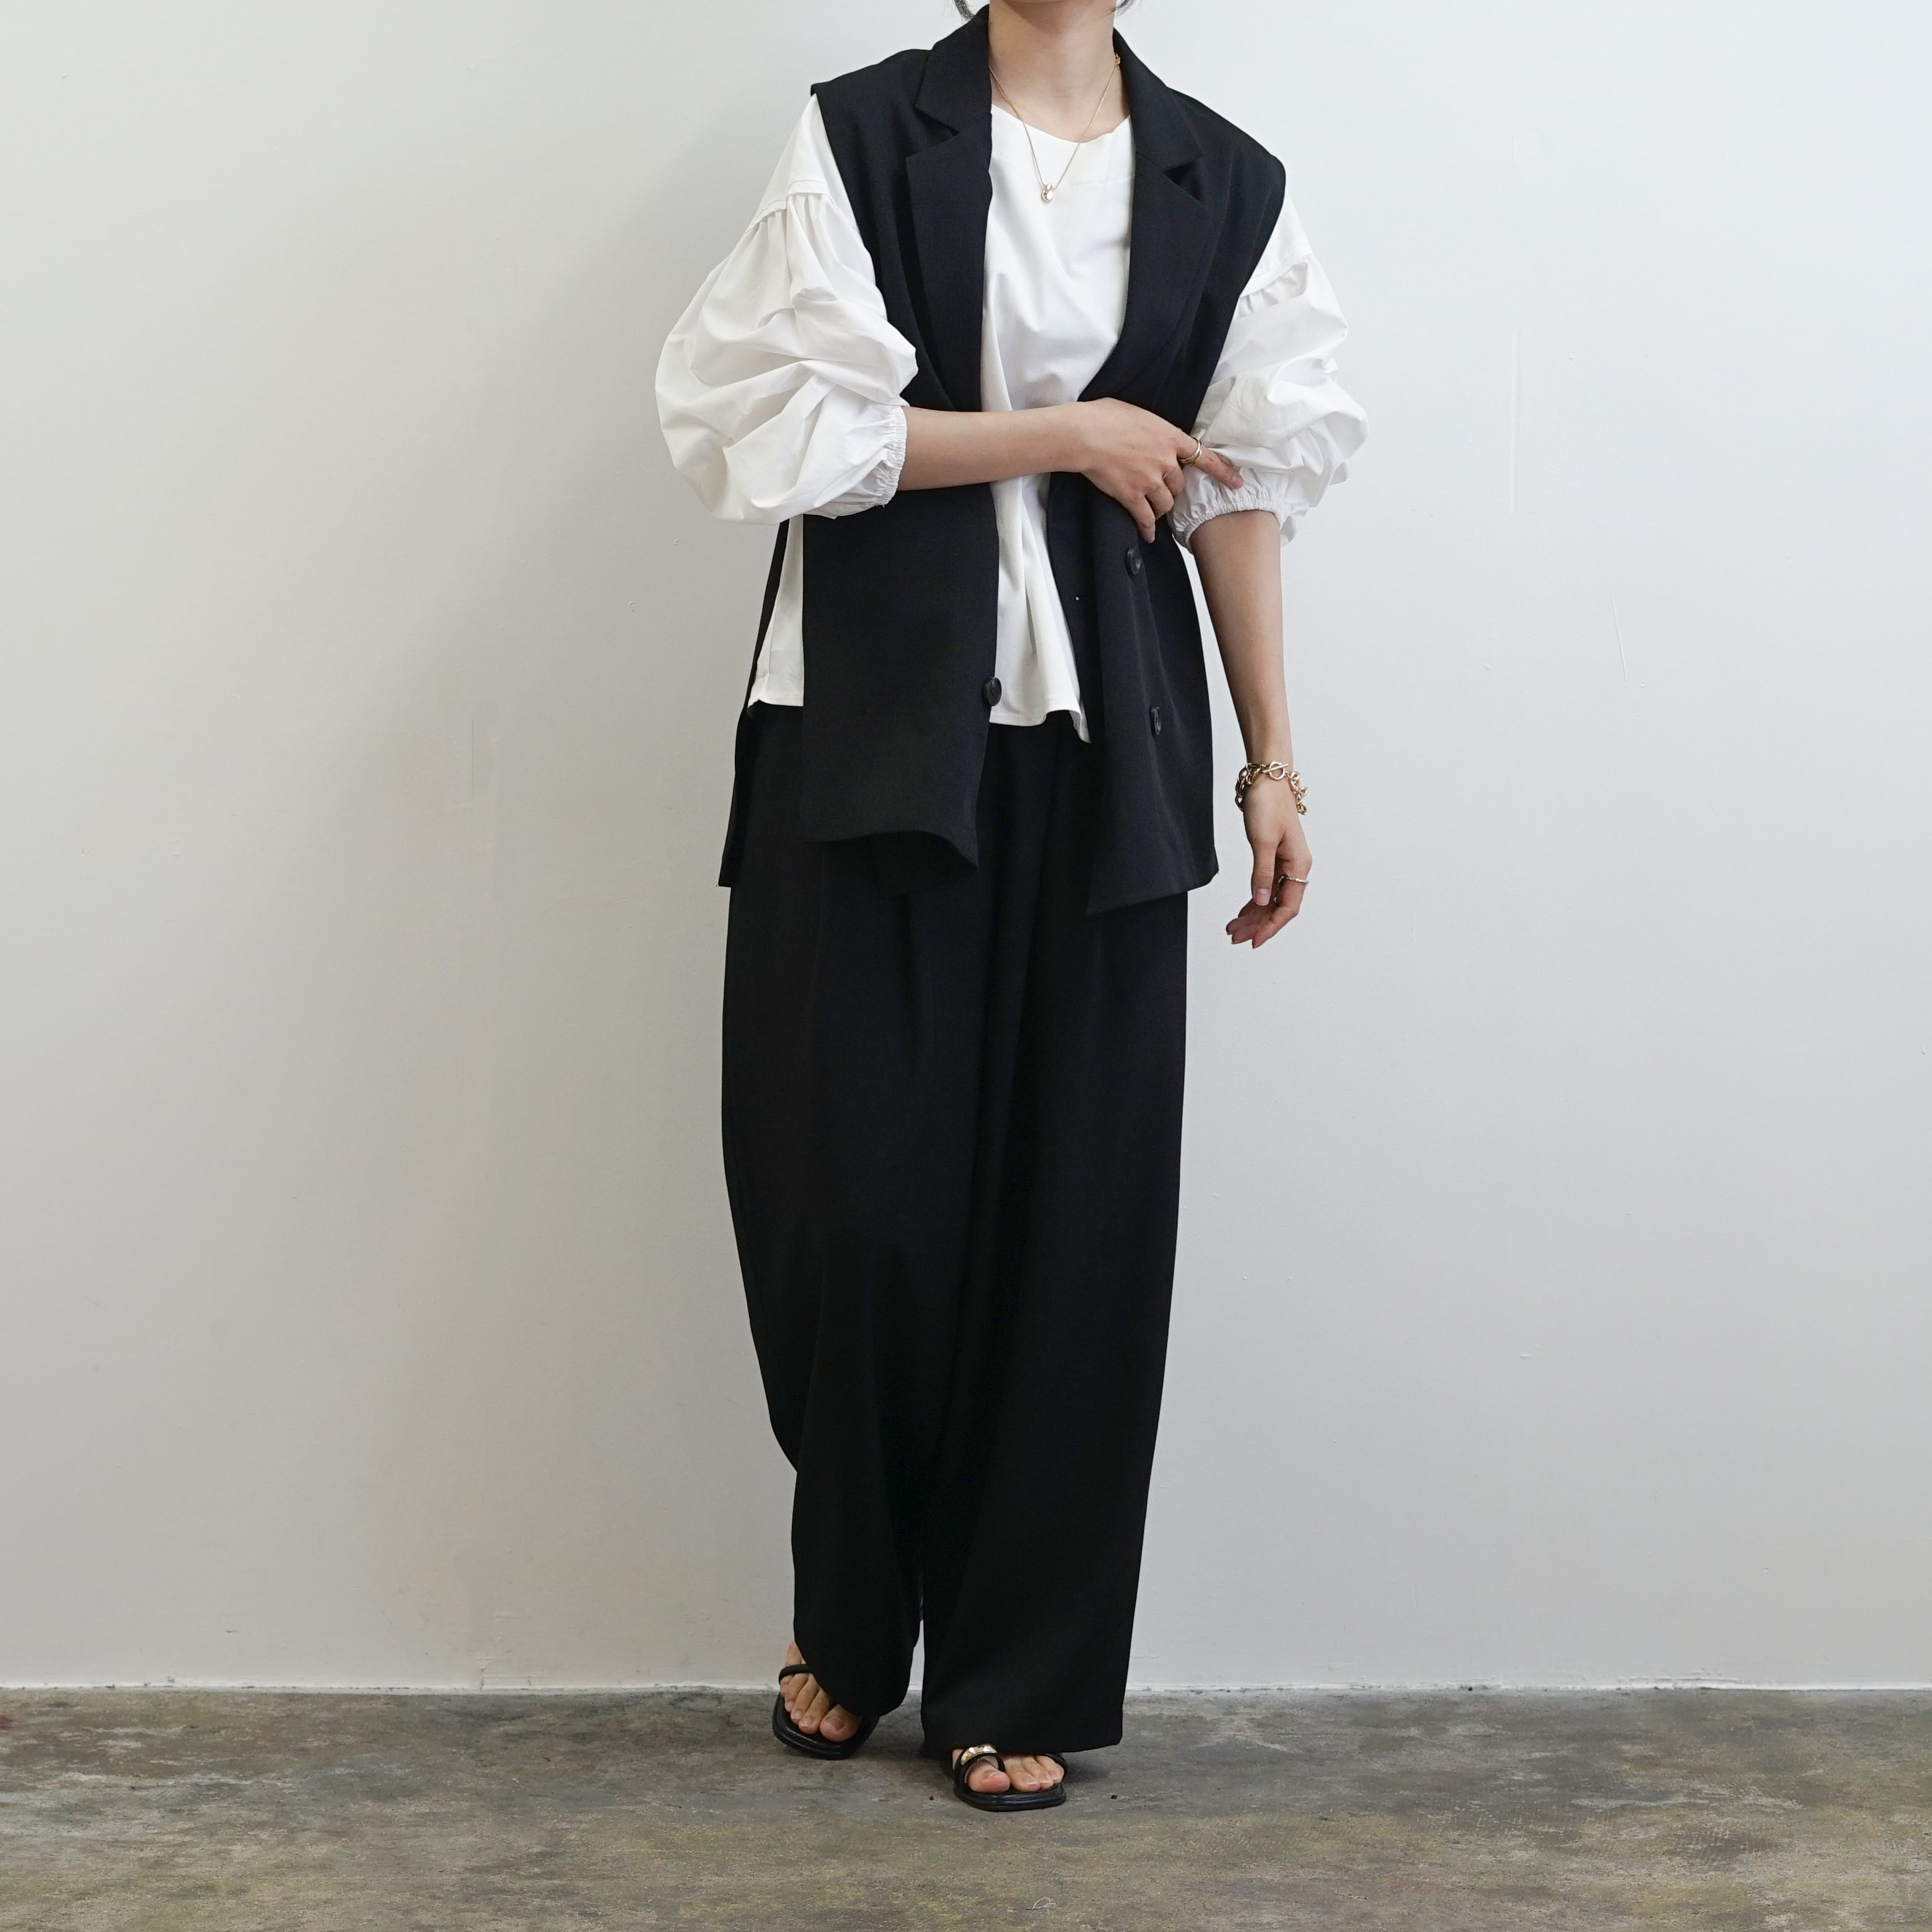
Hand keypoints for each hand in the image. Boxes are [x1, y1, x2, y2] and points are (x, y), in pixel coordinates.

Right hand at [1070, 399, 1244, 541]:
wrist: (1084, 434)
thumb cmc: (1105, 417)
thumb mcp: (1139, 414)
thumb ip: (1154, 429)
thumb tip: (1151, 433)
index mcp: (1170, 437)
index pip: (1204, 457)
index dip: (1223, 472)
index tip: (1237, 482)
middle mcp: (1165, 461)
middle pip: (1179, 484)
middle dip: (1171, 488)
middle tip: (1160, 489)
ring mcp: (1149, 480)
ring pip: (1165, 503)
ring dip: (1160, 507)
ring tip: (1151, 508)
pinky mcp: (1132, 496)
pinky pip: (1145, 517)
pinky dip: (1148, 528)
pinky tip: (1148, 535)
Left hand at [1225, 779, 1310, 948]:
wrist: (1266, 779)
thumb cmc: (1268, 805)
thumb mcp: (1262, 841)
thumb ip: (1262, 874)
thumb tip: (1261, 902)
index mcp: (1298, 866)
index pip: (1287, 907)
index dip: (1271, 927)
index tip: (1254, 941)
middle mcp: (1295, 868)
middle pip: (1278, 907)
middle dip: (1257, 925)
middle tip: (1235, 937)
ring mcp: (1285, 863)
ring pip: (1270, 899)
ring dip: (1253, 915)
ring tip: (1233, 928)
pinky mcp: (1274, 857)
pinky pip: (1266, 887)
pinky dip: (1254, 901)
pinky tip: (1243, 912)